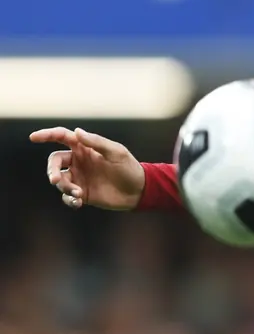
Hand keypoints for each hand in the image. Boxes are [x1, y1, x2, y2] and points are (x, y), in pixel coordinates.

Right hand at [30, 127, 144, 210]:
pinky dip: (69, 199)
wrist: (139, 191)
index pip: (62, 137)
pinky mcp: (82, 193)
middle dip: (51, 170)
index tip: (33, 137)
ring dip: (64, 187)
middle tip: (55, 180)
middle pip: (55, 161)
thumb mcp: (116, 152)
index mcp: (85, 148)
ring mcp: (79, 177)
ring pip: (59, 180)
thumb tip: (77, 131)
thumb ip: (96, 142)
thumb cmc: (129, 168)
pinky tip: (78, 202)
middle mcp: (78, 161)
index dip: (47, 135)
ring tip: (78, 193)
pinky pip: (67, 196)